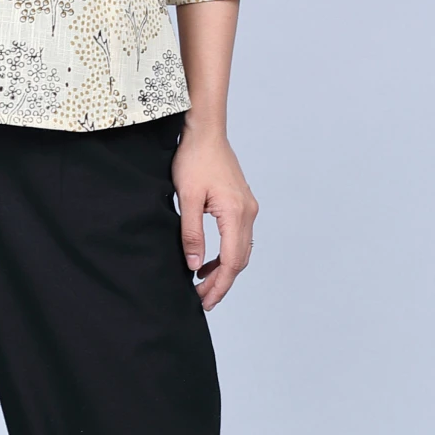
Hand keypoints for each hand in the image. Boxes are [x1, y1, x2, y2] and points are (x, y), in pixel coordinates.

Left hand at [172, 123, 256, 310]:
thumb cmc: (194, 159)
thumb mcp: (186, 198)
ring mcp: (248, 208)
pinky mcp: (242, 204)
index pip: (231, 261)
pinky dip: (226, 254)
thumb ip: (191, 233)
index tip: (204, 302)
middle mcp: (248, 212)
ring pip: (241, 250)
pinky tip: (208, 261)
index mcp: (236, 213)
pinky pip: (238, 237)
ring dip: (224, 270)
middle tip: (202, 300)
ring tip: (203, 285)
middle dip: (222, 283)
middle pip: (239, 260)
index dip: (219, 285)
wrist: (205, 132)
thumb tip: (194, 265)